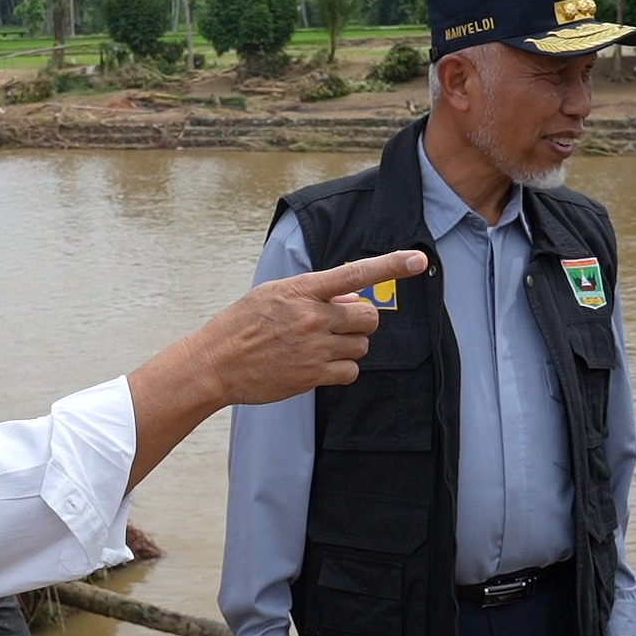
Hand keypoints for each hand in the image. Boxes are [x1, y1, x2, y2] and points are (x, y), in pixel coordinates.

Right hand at [199, 250, 427, 407]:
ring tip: (318, 347)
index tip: (418, 260)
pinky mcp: (313, 375)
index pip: (356, 273)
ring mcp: (315, 347)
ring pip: (361, 346)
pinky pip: (350, 371)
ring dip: (348, 346)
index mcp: (302, 290)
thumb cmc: (241, 325)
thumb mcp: (272, 295)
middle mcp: (313, 317)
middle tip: (337, 326)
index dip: (392, 265)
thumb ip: (313, 294)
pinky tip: (317, 365)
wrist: (216, 363)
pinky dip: (341, 369)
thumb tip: (349, 299)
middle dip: (359, 322)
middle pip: (368, 317)